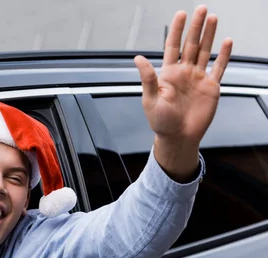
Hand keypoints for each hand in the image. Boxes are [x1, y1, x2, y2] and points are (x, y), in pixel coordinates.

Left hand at [134, 5, 232, 180]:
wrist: (178, 137)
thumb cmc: (161, 122)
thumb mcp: (150, 100)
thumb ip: (148, 78)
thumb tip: (138, 58)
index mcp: (168, 74)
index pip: (172, 47)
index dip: (176, 31)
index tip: (180, 15)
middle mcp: (184, 73)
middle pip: (190, 44)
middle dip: (195, 27)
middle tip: (201, 9)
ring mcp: (198, 79)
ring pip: (204, 52)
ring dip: (209, 36)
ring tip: (212, 19)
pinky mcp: (211, 87)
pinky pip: (218, 68)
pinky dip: (223, 55)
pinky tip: (226, 42)